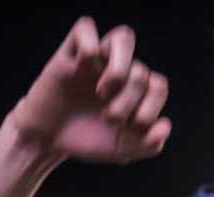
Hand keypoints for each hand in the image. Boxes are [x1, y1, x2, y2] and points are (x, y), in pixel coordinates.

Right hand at [12, 17, 170, 163]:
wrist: (47, 141)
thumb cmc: (86, 139)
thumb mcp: (121, 150)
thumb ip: (148, 144)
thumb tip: (166, 127)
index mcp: (134, 92)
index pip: (158, 85)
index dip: (151, 107)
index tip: (132, 128)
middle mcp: (118, 72)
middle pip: (141, 70)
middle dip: (130, 100)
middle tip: (110, 119)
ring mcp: (96, 61)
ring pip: (124, 37)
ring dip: (120, 67)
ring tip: (103, 91)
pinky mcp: (69, 54)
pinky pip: (85, 29)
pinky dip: (88, 47)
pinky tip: (81, 70)